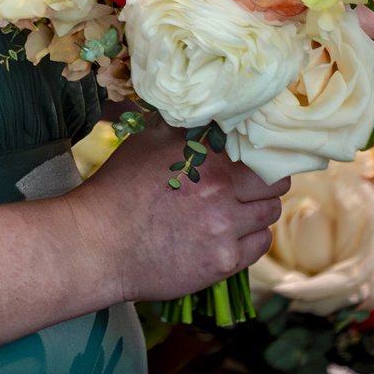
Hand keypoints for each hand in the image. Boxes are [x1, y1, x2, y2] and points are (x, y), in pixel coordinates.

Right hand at [70, 121, 288, 304]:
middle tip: (246, 188)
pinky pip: (259, 247)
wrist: (98, 244)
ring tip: (234, 213)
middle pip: (276, 185)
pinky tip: (227, 236)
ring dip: (256, 212)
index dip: (259, 155)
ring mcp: (225, 229)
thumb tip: (207, 111)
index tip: (251, 161)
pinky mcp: (223, 262)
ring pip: (269, 216)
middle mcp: (222, 191)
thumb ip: (183, 127)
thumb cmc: (118, 190)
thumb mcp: (147, 143)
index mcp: (206, 157)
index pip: (261, 151)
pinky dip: (249, 240)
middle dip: (264, 184)